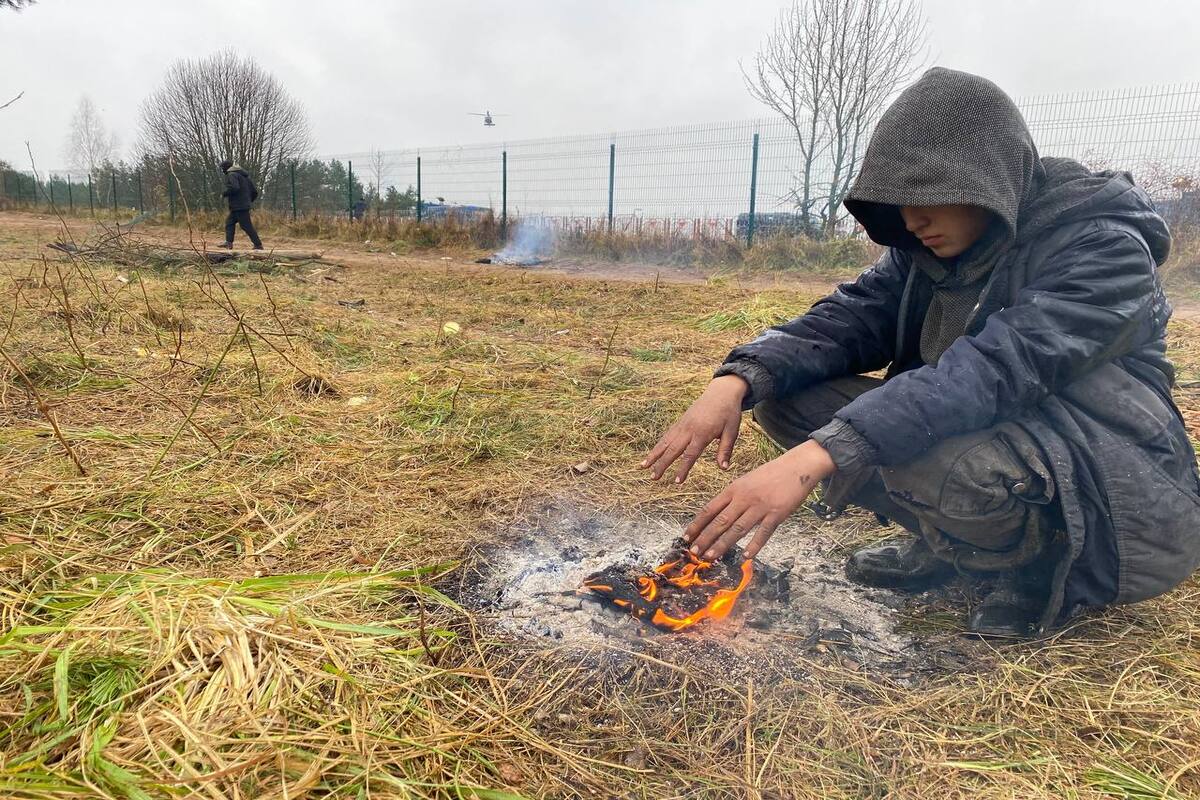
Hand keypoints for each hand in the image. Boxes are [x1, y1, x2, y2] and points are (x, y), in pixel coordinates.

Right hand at [641, 375, 747, 482]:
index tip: (677, 482)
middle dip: (661, 464)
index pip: (690, 454)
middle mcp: (689, 429)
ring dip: (654, 454)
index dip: (683, 469)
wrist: (721, 391)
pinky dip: (658, 445)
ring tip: (643, 466)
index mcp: (702, 433)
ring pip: (665, 441)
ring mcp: (682, 424)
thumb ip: (725, 450)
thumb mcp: (732, 431)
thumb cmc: (729, 413)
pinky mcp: (680, 422)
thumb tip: (723, 468)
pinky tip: (652, 454)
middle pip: (672, 449)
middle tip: (653, 478)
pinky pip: (667, 435)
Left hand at [684, 440, 835, 560]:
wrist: (797, 466)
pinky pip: (764, 532)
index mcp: (734, 489)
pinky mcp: (777, 513)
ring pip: (738, 528)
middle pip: (720, 521)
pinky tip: (746, 556)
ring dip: (722, 544)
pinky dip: (754, 545)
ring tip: (711, 557)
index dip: (697, 524)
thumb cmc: (771, 474)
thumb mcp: (747, 481)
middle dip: (705, 538)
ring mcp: (760, 506)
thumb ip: (733, 497)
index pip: (710, 509)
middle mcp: (744, 498)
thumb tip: (718, 515)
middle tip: (693, 552)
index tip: (686, 537)